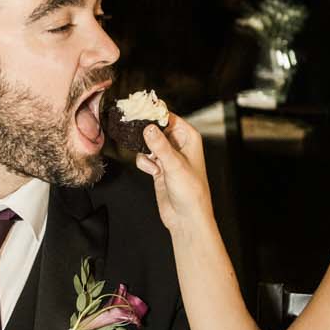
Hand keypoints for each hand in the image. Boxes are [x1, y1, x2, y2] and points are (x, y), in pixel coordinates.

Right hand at [134, 115, 213, 237]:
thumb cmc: (191, 192)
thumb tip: (148, 128)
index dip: (154, 113)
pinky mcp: (159, 167)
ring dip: (145, 152)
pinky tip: (153, 173)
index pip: (168, 116)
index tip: (138, 111)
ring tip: (154, 163)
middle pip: (155, 128)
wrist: (186, 217)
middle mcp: (178, 144)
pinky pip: (144, 157)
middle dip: (146, 135)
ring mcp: (168, 156)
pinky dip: (145, 164)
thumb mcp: (174, 164)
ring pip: (147, 143)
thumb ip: (159, 145)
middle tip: (139, 138)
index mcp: (188, 137)